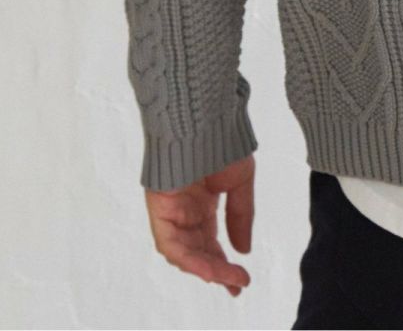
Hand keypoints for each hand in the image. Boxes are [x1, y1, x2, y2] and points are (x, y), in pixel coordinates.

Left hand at [144, 154, 254, 296]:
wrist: (204, 116)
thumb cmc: (221, 141)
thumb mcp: (239, 182)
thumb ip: (240, 215)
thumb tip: (243, 250)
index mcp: (202, 204)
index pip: (210, 242)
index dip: (225, 263)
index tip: (242, 280)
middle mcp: (184, 211)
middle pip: (197, 251)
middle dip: (217, 270)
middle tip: (237, 285)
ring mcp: (170, 210)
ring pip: (183, 251)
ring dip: (205, 267)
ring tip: (227, 278)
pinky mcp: (159, 207)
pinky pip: (169, 242)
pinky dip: (187, 257)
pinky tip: (208, 267)